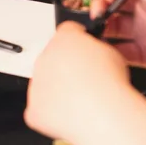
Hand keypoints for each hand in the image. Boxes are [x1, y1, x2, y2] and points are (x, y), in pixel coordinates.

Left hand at [24, 21, 132, 140]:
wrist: (103, 113)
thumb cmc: (109, 84)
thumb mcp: (111, 52)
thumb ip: (94, 48)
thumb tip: (92, 54)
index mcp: (64, 39)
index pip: (67, 31)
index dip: (78, 40)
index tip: (83, 49)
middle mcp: (45, 58)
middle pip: (52, 58)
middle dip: (65, 66)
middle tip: (84, 79)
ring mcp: (36, 84)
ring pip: (45, 83)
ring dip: (57, 88)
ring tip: (81, 99)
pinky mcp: (34, 108)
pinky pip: (40, 108)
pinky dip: (52, 112)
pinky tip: (70, 112)